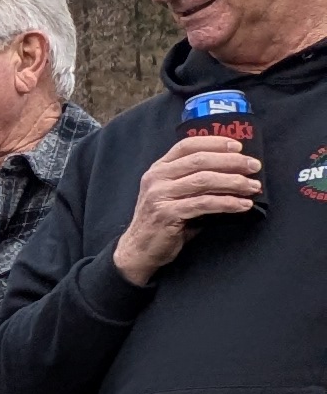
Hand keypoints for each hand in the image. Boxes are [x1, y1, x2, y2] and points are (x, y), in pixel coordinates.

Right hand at [113, 131, 263, 283]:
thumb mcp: (176, 195)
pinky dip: (227, 203)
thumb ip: (196, 181)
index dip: (215, 143)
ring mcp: (159, 195)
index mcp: (159, 169)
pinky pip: (204, 203)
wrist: (140, 250)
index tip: (239, 147)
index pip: (188, 145)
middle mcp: (156, 178)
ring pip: (204, 180)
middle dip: (232, 162)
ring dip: (234, 182)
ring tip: (253, 187)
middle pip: (200, 160)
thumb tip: (235, 172)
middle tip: (254, 167)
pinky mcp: (167, 214)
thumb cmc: (165, 221)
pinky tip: (242, 205)